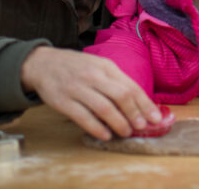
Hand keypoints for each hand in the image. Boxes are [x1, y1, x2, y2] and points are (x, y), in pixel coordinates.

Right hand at [20, 46, 161, 140]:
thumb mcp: (98, 66)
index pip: (131, 86)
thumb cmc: (77, 67)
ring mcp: (78, 88)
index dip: (145, 104)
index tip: (156, 117)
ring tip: (126, 132)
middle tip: (142, 127)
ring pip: (104, 108)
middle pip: (121, 96)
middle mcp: (94, 76)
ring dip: (118, 123)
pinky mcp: (63, 101)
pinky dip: (97, 128)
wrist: (43, 64)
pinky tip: (106, 135)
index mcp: (106, 67)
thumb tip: (139, 103)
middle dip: (134, 113)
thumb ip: (116, 82)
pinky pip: (83, 117)